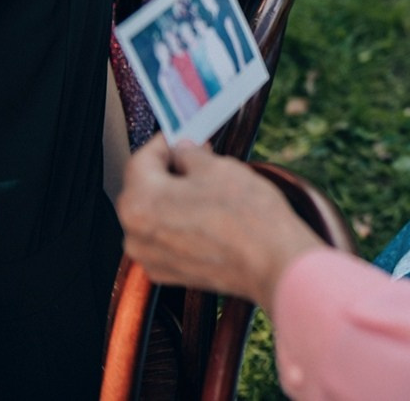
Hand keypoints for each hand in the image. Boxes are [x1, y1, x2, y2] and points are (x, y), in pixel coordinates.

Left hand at [117, 137, 323, 312]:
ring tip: (209, 191)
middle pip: (144, 189)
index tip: (181, 137)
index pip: (141, 160)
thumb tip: (183, 151)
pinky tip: (209, 218)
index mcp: (140, 202)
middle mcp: (135, 234)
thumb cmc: (248, 216)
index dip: (165, 143)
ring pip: (155, 215)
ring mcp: (150, 257)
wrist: (274, 262)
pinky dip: (181, 225)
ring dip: (174, 199)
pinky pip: (166, 238)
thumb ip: (190, 154)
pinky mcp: (169, 273)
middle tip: (199, 159)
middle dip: (169, 171)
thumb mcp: (219, 168)